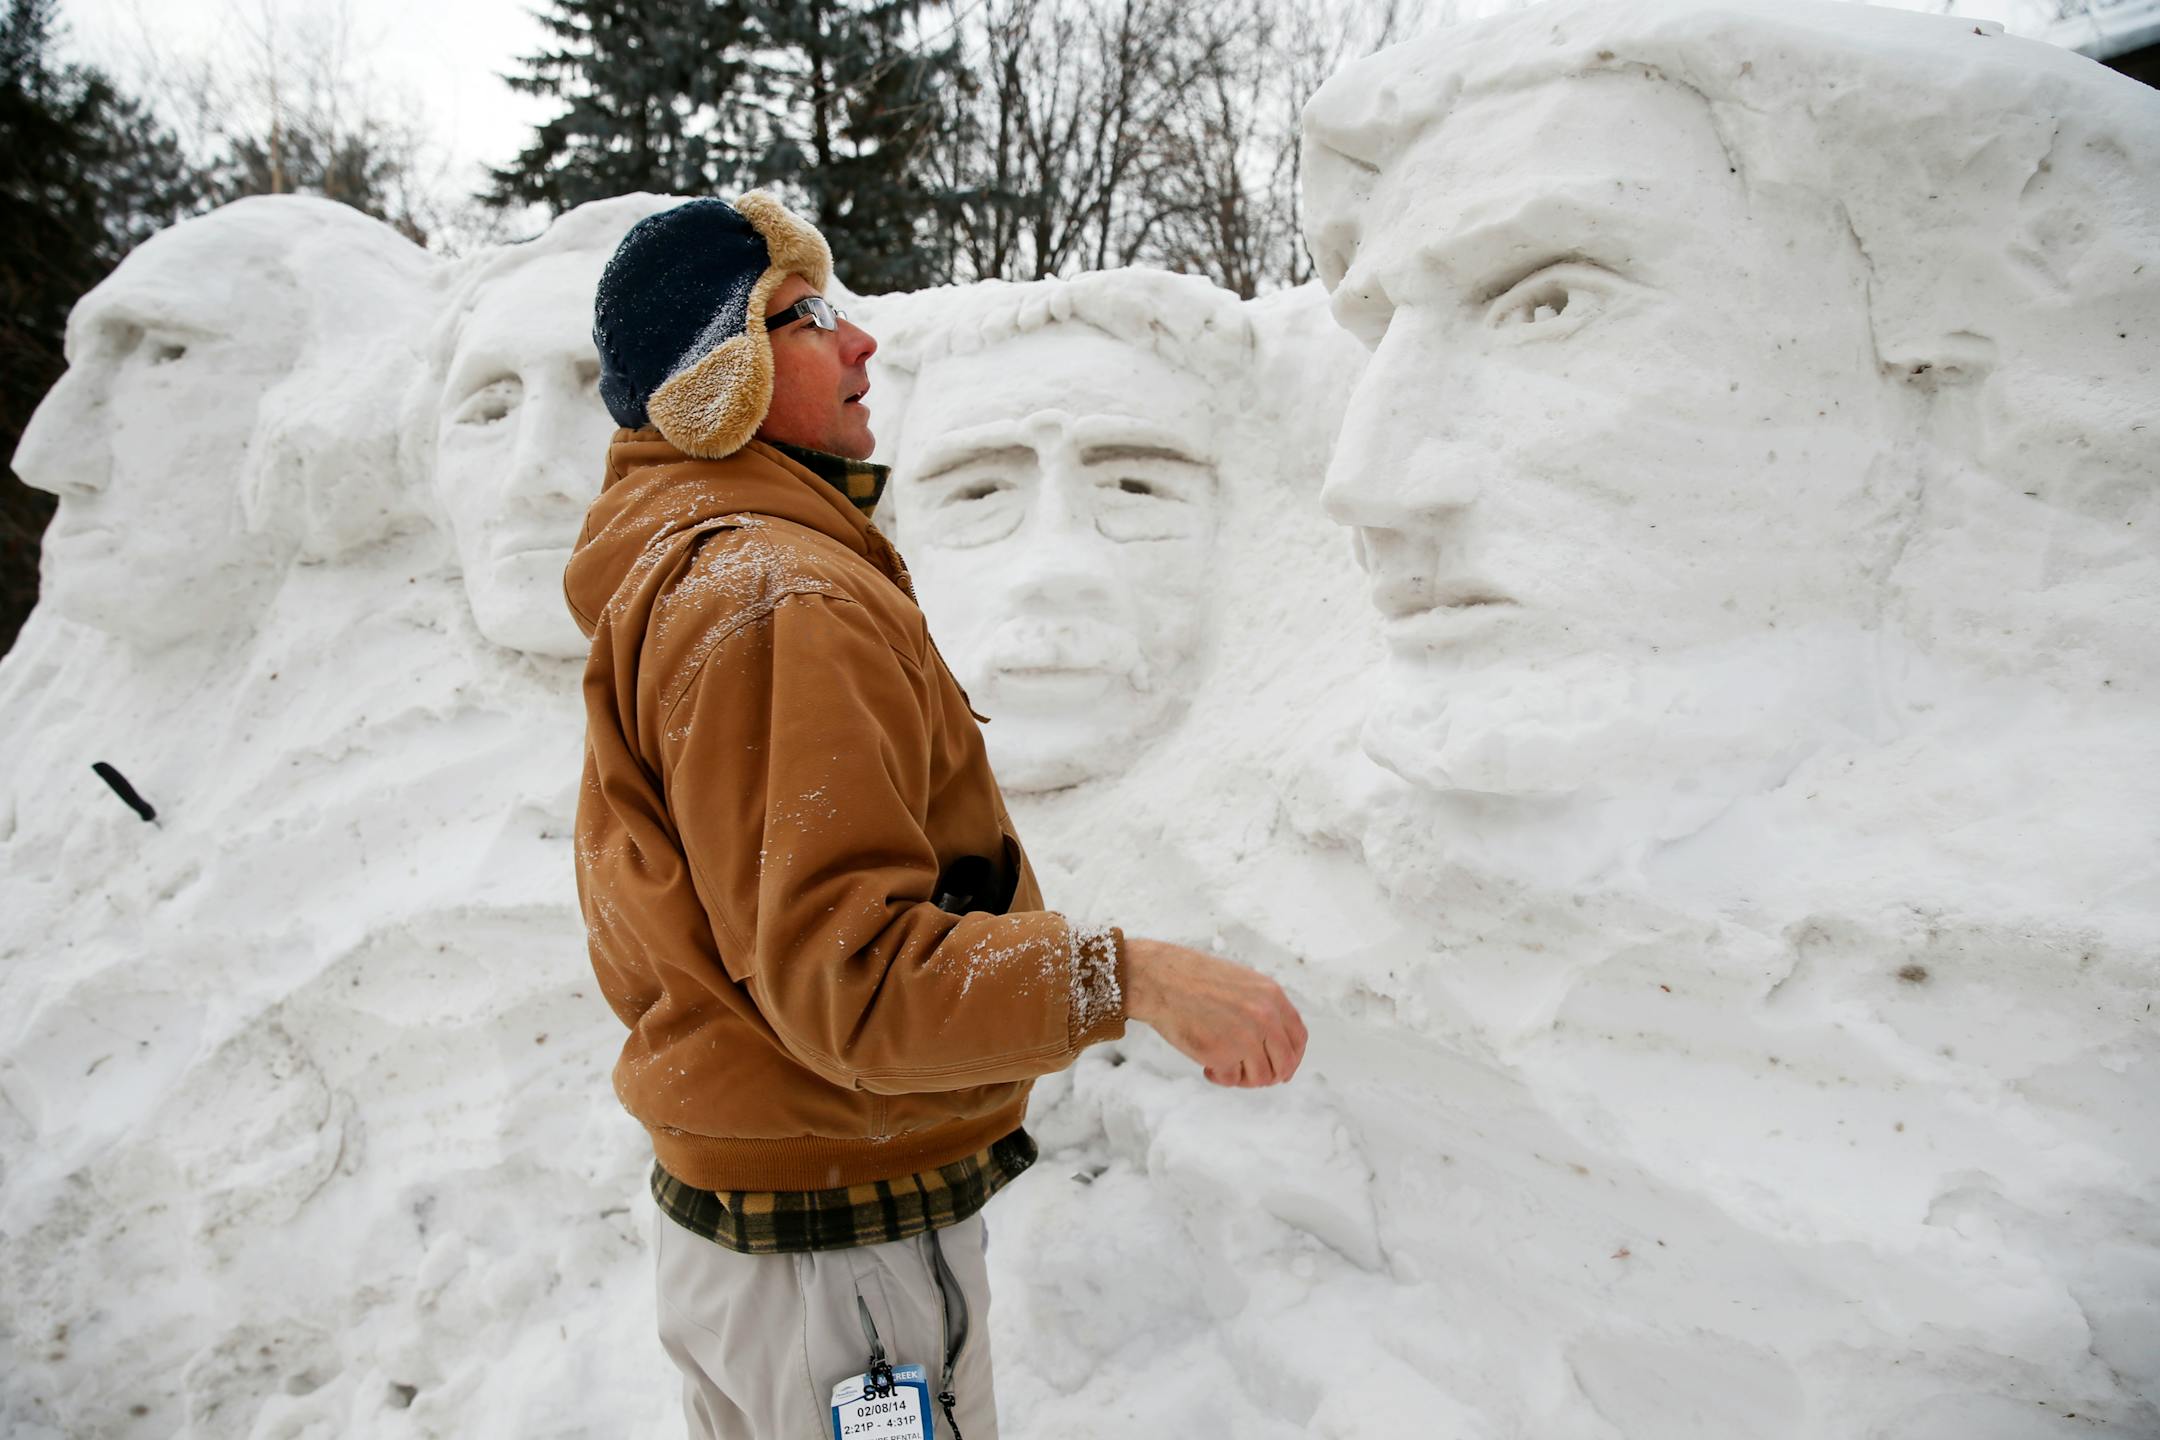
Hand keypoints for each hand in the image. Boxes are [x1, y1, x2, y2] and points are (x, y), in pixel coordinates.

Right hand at [1121, 936, 1307, 1086]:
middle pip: (1285, 1063)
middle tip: (1250, 1075)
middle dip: (1271, 1075)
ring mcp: (1245, 1038)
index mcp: (1272, 996)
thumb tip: (1274, 1043)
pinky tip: (1205, 1064)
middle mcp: (1265, 1018)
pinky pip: (1231, 1079)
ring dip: (1242, 1078)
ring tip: (1221, 1064)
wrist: (1160, 979)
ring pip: (1260, 1078)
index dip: (1292, 1057)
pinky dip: (1219, 1076)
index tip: (1283, 1067)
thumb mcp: (1242, 983)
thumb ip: (1262, 1008)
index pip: (1298, 1037)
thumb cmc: (1192, 979)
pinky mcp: (1222, 1054)